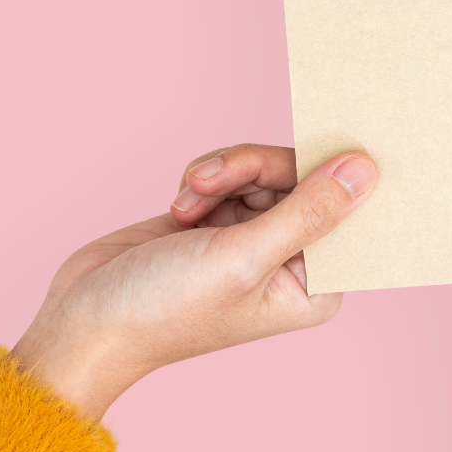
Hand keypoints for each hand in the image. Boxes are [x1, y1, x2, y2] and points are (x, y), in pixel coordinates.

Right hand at [9, 144, 376, 419]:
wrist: (84, 320)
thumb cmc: (165, 309)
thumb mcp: (243, 258)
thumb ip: (309, 211)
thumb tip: (367, 170)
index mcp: (317, 285)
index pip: (353, 213)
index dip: (342, 172)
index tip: (339, 130)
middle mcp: (294, 260)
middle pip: (306, 178)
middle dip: (258, 168)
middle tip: (213, 176)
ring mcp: (257, 238)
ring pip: (266, 170)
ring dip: (226, 173)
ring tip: (188, 196)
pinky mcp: (222, 220)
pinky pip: (236, 174)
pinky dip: (208, 178)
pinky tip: (180, 204)